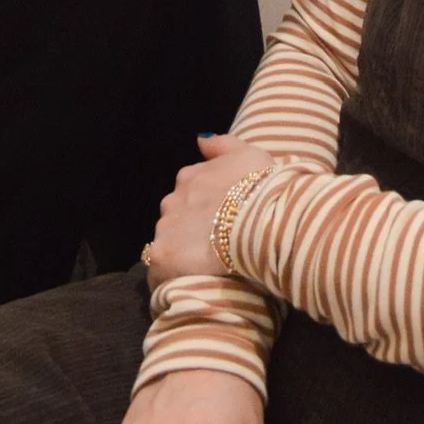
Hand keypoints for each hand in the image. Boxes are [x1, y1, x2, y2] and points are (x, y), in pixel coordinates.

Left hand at [144, 135, 273, 285]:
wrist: (262, 222)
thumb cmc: (262, 189)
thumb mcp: (250, 156)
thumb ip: (223, 145)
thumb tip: (200, 140)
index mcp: (190, 177)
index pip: (189, 193)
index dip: (206, 209)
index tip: (222, 222)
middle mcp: (171, 200)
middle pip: (176, 219)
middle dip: (190, 231)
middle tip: (215, 247)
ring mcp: (164, 229)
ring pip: (168, 245)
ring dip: (182, 255)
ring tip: (206, 270)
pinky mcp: (161, 257)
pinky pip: (160, 273)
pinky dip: (171, 279)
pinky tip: (191, 284)